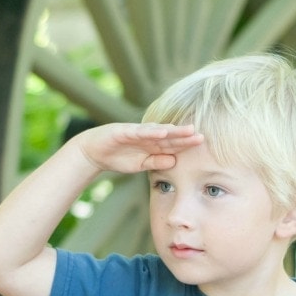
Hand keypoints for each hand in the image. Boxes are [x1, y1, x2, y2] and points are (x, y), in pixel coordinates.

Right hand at [74, 122, 203, 174]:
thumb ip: (156, 163)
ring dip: (173, 131)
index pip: (173, 145)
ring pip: (158, 131)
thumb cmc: (118, 158)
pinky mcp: (124, 131)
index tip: (202, 145)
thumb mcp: (140, 165)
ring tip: (188, 130)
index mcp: (152, 145)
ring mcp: (137, 132)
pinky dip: (151, 131)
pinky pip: (140, 132)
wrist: (94, 151)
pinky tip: (162, 132)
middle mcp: (147, 136)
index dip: (186, 144)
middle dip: (185, 136)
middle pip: (170, 136)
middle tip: (202, 136)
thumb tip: (174, 162)